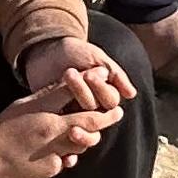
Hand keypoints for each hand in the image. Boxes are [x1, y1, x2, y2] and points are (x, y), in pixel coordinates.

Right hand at [0, 94, 113, 177]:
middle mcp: (56, 144)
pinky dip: (60, 156)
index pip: (89, 119)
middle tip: (101, 119)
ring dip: (76, 142)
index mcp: (53, 124)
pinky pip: (62, 163)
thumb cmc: (9, 124)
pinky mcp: (48, 173)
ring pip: (76, 150)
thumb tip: (77, 77)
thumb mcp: (31, 103)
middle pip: (87, 137)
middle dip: (94, 129)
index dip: (107, 116)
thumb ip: (56, 93)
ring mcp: (53, 160)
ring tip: (66, 133)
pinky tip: (46, 149)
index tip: (118, 111)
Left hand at [18, 34, 133, 115]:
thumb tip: (131, 94)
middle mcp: (92, 106)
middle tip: (70, 73)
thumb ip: (115, 75)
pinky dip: (62, 123)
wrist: (46, 49)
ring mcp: (74, 112)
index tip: (88, 74)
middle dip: (83, 92)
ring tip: (64, 75)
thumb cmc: (74, 52)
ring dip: (72, 95)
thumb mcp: (96, 57)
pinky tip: (56, 107)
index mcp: (104, 93)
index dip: (100, 88)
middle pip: (96, 110)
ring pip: (80, 117)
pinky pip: (63, 128)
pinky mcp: (57, 117)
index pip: (110, 100)